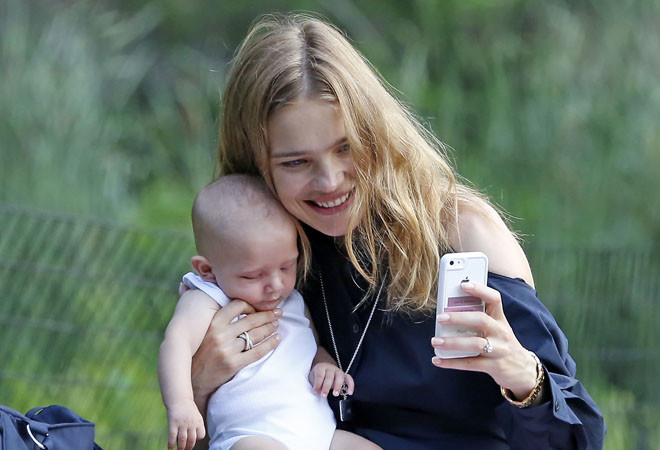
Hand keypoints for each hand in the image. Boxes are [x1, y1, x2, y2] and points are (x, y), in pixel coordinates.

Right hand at [166, 400, 204, 449]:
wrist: (179, 399)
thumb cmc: (188, 408)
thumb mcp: (196, 415)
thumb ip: (197, 425)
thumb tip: (196, 438)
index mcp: (198, 421)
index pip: (201, 435)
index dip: (197, 439)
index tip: (193, 440)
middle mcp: (191, 423)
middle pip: (192, 440)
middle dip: (189, 447)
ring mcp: (182, 424)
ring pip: (182, 440)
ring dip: (181, 448)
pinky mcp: (173, 423)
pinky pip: (172, 437)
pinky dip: (171, 444)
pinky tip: (170, 449)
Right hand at [190, 298, 282, 411]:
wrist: (194, 380)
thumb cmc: (200, 352)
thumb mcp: (202, 330)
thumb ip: (213, 316)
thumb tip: (206, 293)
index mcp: (213, 323)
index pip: (237, 305)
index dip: (251, 305)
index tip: (258, 309)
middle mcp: (220, 334)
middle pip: (251, 320)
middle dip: (268, 315)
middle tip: (279, 313)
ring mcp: (227, 350)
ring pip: (255, 335)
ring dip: (270, 328)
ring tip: (277, 324)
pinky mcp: (233, 364)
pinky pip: (257, 351)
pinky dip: (270, 344)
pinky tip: (277, 339)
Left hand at [309, 363, 354, 397]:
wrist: (324, 367)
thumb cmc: (318, 374)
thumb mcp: (313, 377)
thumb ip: (315, 383)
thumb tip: (318, 391)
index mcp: (321, 368)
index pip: (320, 375)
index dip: (317, 384)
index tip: (315, 391)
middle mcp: (330, 368)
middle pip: (329, 377)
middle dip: (326, 387)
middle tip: (323, 395)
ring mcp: (338, 371)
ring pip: (340, 377)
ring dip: (338, 386)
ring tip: (335, 394)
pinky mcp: (344, 375)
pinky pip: (349, 379)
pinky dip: (351, 385)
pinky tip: (349, 392)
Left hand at [431, 282, 537, 399]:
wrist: (524, 370)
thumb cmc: (502, 344)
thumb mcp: (496, 328)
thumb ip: (478, 319)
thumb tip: (448, 311)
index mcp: (500, 319)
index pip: (494, 299)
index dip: (480, 290)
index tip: (463, 284)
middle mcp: (501, 332)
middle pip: (481, 320)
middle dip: (459, 318)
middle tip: (440, 318)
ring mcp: (499, 350)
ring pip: (475, 344)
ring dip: (453, 342)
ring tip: (435, 341)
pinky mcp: (494, 366)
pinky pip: (470, 364)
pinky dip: (452, 362)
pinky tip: (438, 360)